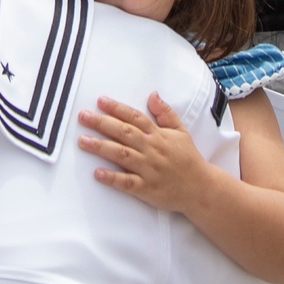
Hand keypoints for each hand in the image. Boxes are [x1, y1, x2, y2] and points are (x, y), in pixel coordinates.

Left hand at [77, 91, 207, 214]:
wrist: (201, 189)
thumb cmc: (188, 158)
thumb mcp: (180, 131)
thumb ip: (165, 113)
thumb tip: (153, 94)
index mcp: (158, 135)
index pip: (134, 117)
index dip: (116, 108)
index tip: (100, 101)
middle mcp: (151, 149)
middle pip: (124, 132)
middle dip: (102, 123)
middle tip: (83, 116)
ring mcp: (148, 169)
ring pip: (121, 155)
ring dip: (101, 147)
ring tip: (83, 141)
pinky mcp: (147, 189)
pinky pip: (127, 183)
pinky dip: (112, 178)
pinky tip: (97, 173)